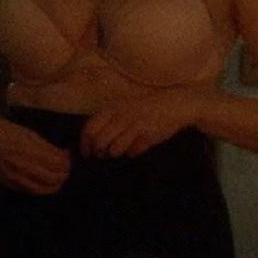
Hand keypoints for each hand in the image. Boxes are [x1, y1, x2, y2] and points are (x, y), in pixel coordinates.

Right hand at [0, 115, 70, 194]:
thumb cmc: (5, 130)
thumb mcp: (29, 134)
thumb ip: (48, 147)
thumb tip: (66, 154)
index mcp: (28, 150)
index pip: (56, 164)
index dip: (67, 163)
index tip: (70, 158)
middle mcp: (22, 167)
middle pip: (52, 178)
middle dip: (64, 174)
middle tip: (68, 168)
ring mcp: (15, 178)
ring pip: (43, 189)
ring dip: (55, 184)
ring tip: (60, 176)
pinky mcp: (10, 184)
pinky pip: (32, 190)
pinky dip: (43, 187)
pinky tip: (46, 181)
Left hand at [81, 87, 195, 158]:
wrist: (172, 104)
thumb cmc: (143, 108)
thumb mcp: (121, 108)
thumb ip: (106, 120)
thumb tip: (91, 141)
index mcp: (112, 109)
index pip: (89, 129)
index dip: (84, 144)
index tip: (85, 154)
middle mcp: (121, 117)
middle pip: (99, 142)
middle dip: (99, 152)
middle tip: (103, 154)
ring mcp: (134, 127)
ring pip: (114, 150)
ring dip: (115, 153)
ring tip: (122, 148)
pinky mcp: (147, 136)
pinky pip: (132, 152)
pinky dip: (133, 152)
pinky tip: (138, 145)